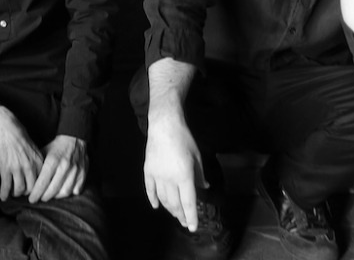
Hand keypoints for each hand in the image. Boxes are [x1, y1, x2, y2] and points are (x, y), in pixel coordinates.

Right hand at [0, 105, 43, 199]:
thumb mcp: (32, 146)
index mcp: (38, 160)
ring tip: (12, 193)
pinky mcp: (5, 168)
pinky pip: (6, 186)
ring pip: (19, 189)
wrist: (4, 125)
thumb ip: (35, 159)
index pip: (42, 180)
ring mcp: (17, 168)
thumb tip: (35, 170)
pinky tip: (3, 196)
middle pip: (32, 188)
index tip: (34, 190)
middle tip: (22, 192)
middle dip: (26, 192)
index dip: (38, 187)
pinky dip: (4, 193)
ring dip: (15, 193)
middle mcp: (30, 166)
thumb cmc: (18, 132)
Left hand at [28, 135, 87, 202]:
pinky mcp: (83, 174)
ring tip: (51, 195)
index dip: (36, 193)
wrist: (74, 139)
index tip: (32, 199)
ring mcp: (75, 171)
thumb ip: (37, 167)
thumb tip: (29, 182)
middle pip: (53, 190)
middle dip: (44, 197)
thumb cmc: (56, 147)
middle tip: (40, 198)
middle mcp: (65, 167)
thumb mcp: (44, 152)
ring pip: (65, 192)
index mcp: (53, 160)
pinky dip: (69, 193)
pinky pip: (76, 190)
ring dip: (56, 196)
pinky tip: (63, 190)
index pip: (42, 182)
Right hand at [143, 114, 206, 231]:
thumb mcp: (197, 157)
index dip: (191, 216)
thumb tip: (205, 187)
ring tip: (174, 214)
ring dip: (169, 208)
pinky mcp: (148, 170)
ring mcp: (157, 175)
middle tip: (184, 222)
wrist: (164, 126)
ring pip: (163, 198)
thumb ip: (200, 175)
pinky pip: (149, 189)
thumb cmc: (184, 139)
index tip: (192, 227)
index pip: (188, 202)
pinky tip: (156, 205)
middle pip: (175, 203)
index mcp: (184, 176)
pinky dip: (152, 198)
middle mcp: (170, 179)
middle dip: (180, 215)